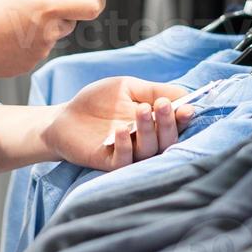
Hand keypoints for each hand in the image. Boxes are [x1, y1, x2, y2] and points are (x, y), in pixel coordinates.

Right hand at [0, 0, 104, 80]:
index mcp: (47, 7)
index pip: (90, 7)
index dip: (97, 0)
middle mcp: (48, 33)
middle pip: (68, 22)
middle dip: (58, 13)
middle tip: (31, 5)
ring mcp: (38, 53)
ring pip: (49, 37)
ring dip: (38, 29)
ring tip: (7, 21)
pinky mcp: (25, 67)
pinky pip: (32, 51)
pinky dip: (23, 44)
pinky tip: (0, 37)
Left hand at [41, 77, 195, 171]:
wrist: (65, 117)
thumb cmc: (98, 101)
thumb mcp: (127, 88)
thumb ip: (153, 90)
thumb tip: (184, 93)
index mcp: (153, 123)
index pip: (175, 124)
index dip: (183, 118)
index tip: (186, 108)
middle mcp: (145, 141)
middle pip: (166, 140)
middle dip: (168, 122)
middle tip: (163, 105)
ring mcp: (129, 153)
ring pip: (148, 150)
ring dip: (148, 130)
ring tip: (142, 110)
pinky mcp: (109, 163)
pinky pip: (124, 161)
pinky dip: (125, 146)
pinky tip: (121, 130)